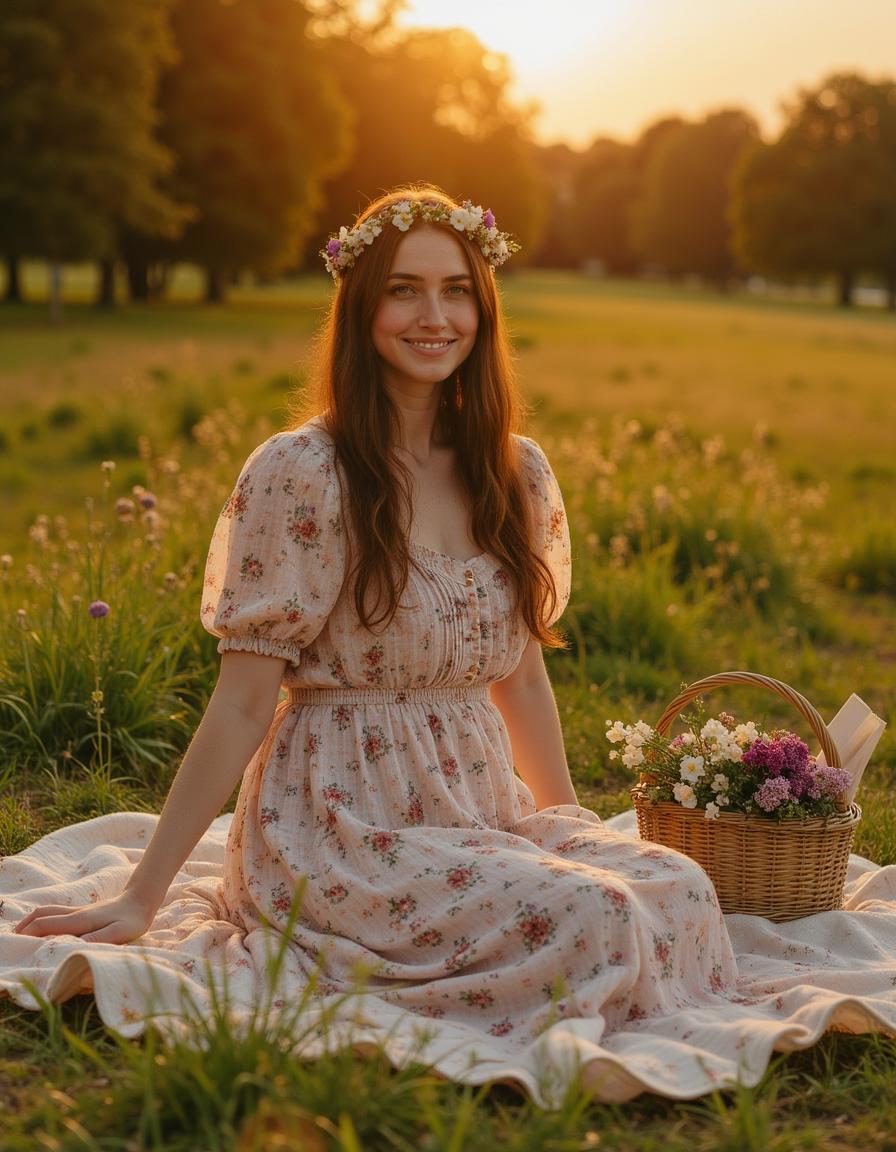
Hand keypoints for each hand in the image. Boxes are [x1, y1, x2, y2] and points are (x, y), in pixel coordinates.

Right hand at [13, 889, 156, 945]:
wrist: (142, 899)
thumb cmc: (133, 919)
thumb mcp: (121, 932)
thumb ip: (99, 938)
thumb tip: (76, 946)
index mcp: (80, 920)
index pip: (45, 924)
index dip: (28, 935)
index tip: (16, 948)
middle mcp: (74, 914)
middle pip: (41, 915)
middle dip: (23, 928)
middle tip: (11, 944)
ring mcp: (77, 911)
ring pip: (47, 911)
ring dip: (30, 921)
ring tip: (19, 936)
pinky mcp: (82, 913)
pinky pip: (55, 914)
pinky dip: (41, 920)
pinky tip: (41, 929)